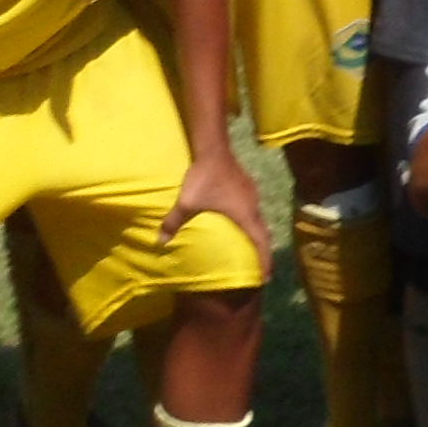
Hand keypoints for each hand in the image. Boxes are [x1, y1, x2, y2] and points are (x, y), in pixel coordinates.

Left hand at [161, 149, 272, 263]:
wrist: (213, 149)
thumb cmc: (204, 178)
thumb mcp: (187, 203)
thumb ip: (174, 222)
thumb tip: (160, 242)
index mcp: (245, 215)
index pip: (260, 242)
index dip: (265, 261)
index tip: (266, 277)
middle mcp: (253, 206)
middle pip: (264, 233)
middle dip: (264, 251)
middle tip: (262, 268)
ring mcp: (252, 194)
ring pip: (259, 219)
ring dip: (257, 235)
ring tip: (252, 247)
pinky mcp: (247, 186)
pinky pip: (253, 209)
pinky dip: (251, 221)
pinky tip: (241, 221)